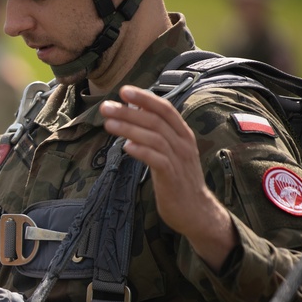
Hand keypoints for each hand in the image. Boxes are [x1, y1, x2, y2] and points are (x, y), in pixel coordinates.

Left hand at [99, 85, 236, 270]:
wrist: (195, 210)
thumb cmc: (177, 178)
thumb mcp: (168, 151)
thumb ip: (154, 133)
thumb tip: (132, 112)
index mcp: (182, 134)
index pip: (165, 109)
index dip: (145, 98)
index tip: (123, 91)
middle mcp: (183, 143)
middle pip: (155, 121)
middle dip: (129, 112)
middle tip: (106, 107)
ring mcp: (179, 160)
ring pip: (154, 138)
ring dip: (130, 129)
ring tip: (108, 124)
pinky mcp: (172, 177)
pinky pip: (157, 160)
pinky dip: (142, 151)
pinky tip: (126, 147)